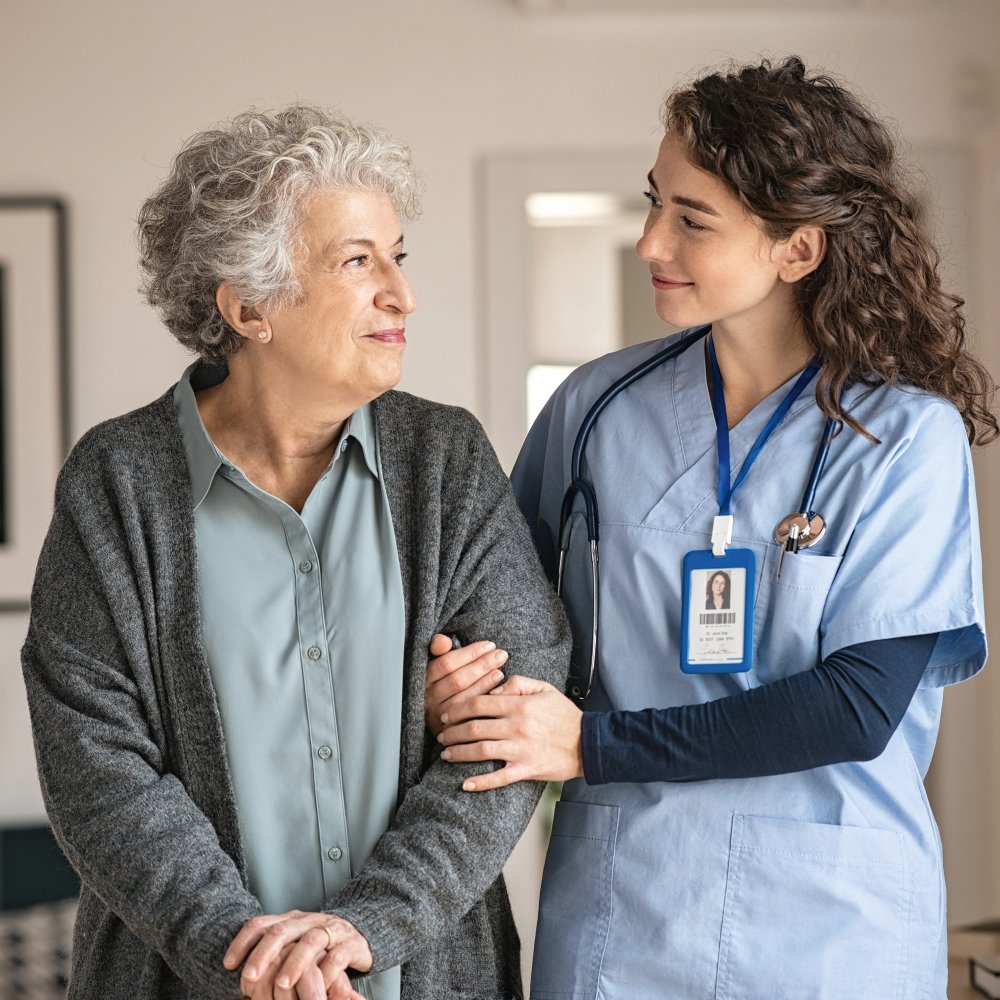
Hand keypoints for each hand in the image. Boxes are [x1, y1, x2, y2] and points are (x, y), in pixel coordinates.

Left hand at [224, 910, 370, 999]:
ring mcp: (331, 931)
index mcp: (291, 920)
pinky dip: (326, 972)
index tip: (228, 964)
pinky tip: (318, 987)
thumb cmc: (321, 947)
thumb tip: (238, 976)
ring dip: (294, 963)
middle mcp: (309, 922)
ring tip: (281, 984)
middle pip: (282, 930)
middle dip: (263, 953)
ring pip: (310, 941)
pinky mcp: (351, 944)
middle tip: (249, 977)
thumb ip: (273, 955)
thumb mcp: (294, 946)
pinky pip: (337, 956)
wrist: (363, 933)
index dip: (243, 941)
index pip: (262, 924)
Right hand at [424, 633, 508, 737]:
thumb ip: (437, 647)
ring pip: (464, 697)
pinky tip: (497, 689)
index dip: (470, 653)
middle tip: (501, 655)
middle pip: (457, 680)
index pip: (446, 663)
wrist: (440, 717)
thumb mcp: (438, 662)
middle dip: (482, 665)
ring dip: (485, 682)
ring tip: (500, 670)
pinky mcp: (449, 731)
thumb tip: (444, 642)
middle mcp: (427, 699)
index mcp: (424, 679)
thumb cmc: (443, 681)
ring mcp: (437, 716)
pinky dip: (484, 699)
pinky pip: (469, 714)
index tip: (489, 645)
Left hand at [437, 675, 583, 790]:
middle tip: (441, 735)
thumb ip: (517, 683)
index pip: (479, 703)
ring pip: (480, 751)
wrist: (589, 743)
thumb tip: (492, 690)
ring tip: (446, 754)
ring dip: (459, 753)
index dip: (457, 708)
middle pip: (474, 727)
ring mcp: (521, 750)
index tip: (446, 713)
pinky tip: (465, 784)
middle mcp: (517, 726)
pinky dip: (480, 782)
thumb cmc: (565, 715)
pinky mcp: (527, 769)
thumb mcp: (544, 688)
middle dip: (452, 731)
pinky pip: (499, 778)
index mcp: (519, 705)